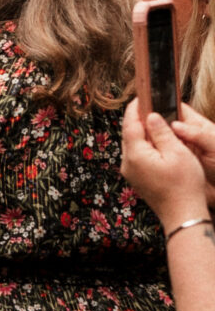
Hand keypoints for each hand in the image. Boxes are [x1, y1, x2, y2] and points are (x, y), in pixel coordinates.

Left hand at [124, 101, 214, 225]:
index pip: (130, 124)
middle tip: (150, 106)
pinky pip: (137, 156)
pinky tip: (157, 143)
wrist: (182, 214)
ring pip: (132, 145)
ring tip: (155, 122)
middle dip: (137, 119)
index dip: (135, 109)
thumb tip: (151, 116)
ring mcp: (130, 173)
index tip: (141, 96)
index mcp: (135, 154)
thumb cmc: (184, 184)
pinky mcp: (137, 179)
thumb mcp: (177, 153)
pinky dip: (144, 146)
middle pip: (129, 134)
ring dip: (142, 133)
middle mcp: (127, 163)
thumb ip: (162, 132)